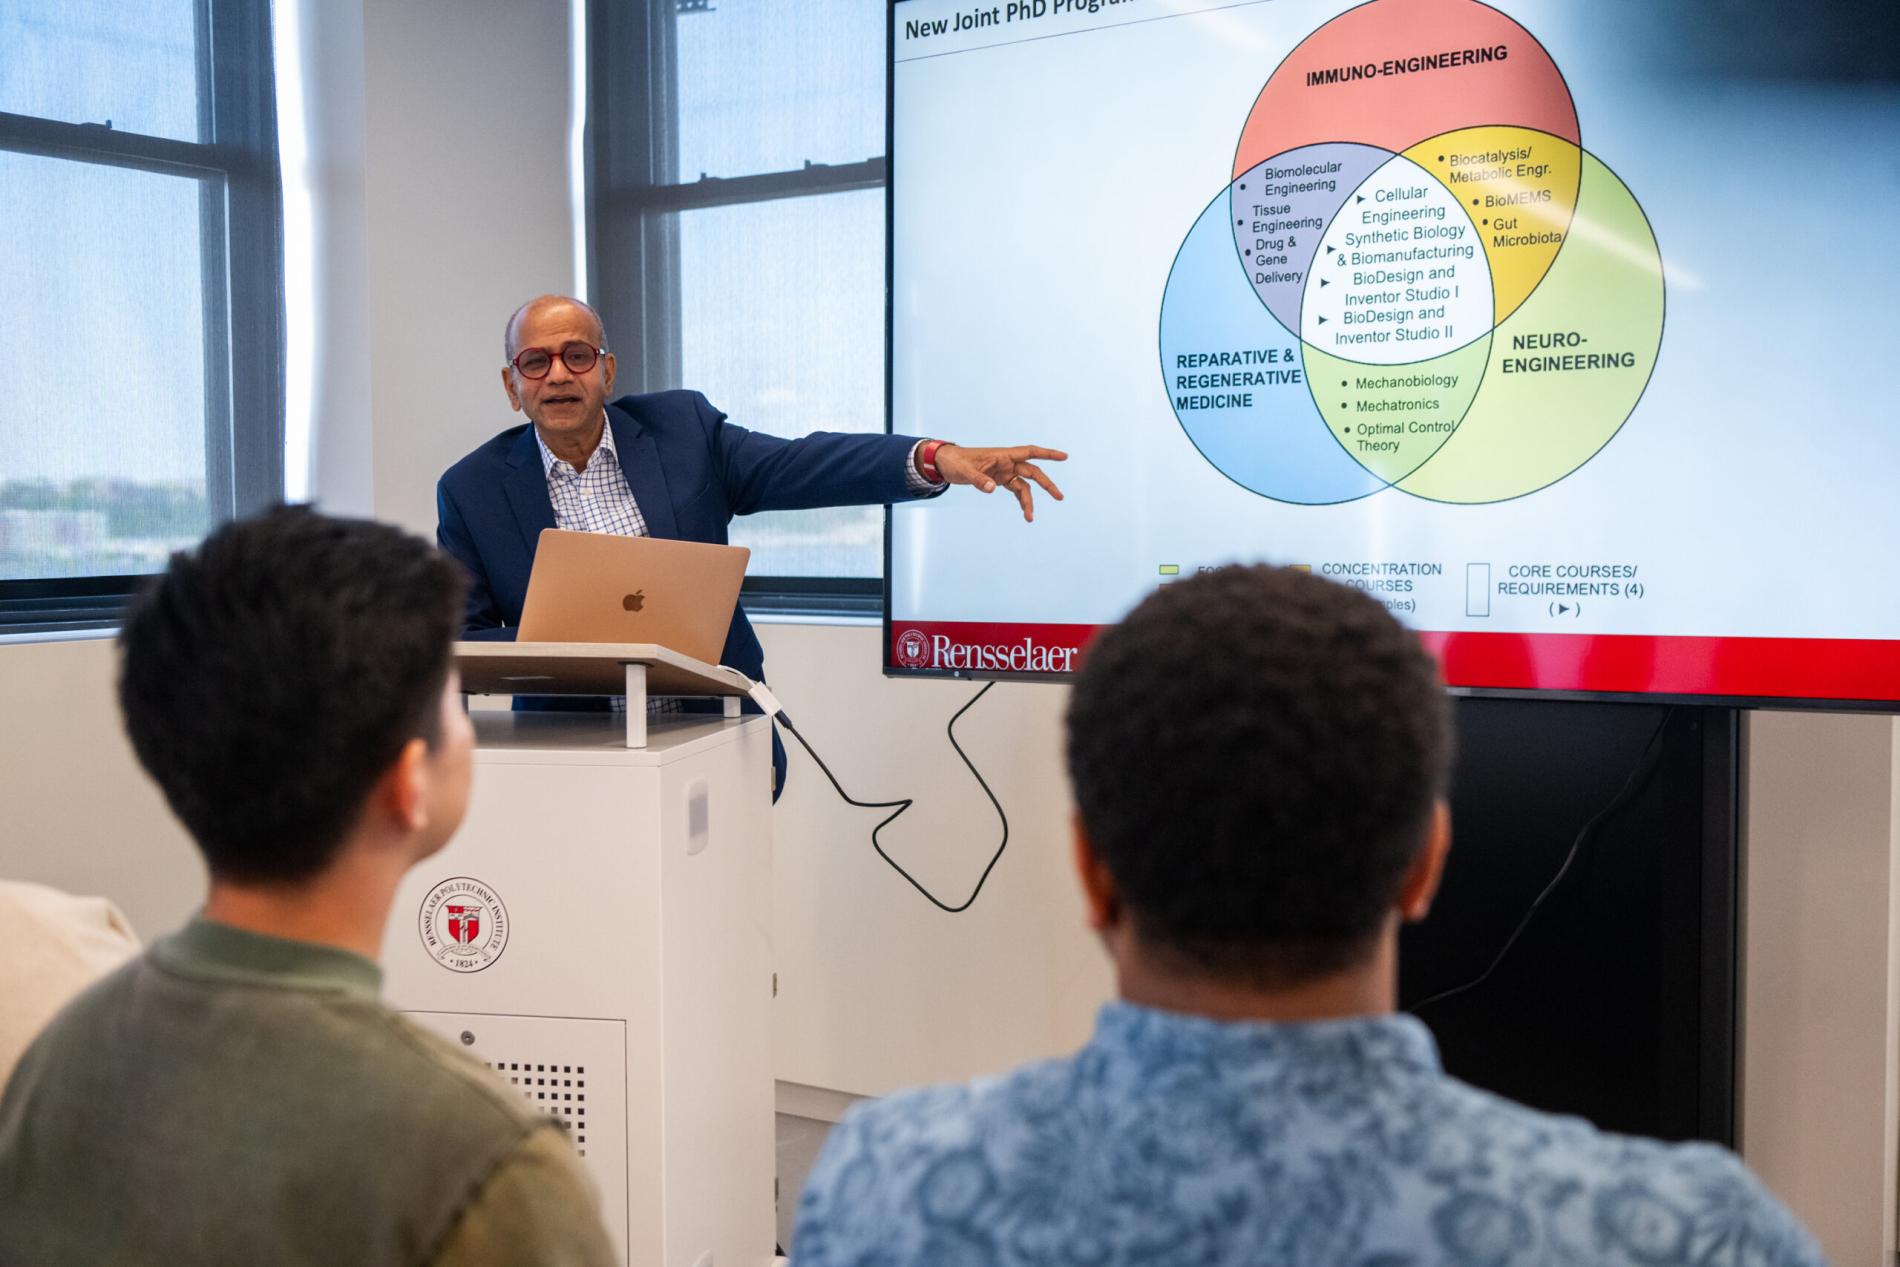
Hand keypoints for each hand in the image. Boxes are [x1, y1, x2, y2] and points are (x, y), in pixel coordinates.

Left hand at [931, 444, 1067, 521]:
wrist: (946, 463)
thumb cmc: (956, 462)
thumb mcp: (965, 471)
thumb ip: (978, 479)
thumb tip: (992, 488)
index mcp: (1003, 455)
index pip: (1030, 452)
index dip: (1048, 454)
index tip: (1064, 457)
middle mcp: (1007, 463)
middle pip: (1033, 472)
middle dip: (1047, 484)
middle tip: (1060, 497)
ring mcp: (1004, 472)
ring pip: (1025, 485)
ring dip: (1029, 501)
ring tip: (1030, 518)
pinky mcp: (1000, 480)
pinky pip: (1016, 490)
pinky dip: (1021, 501)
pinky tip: (1025, 513)